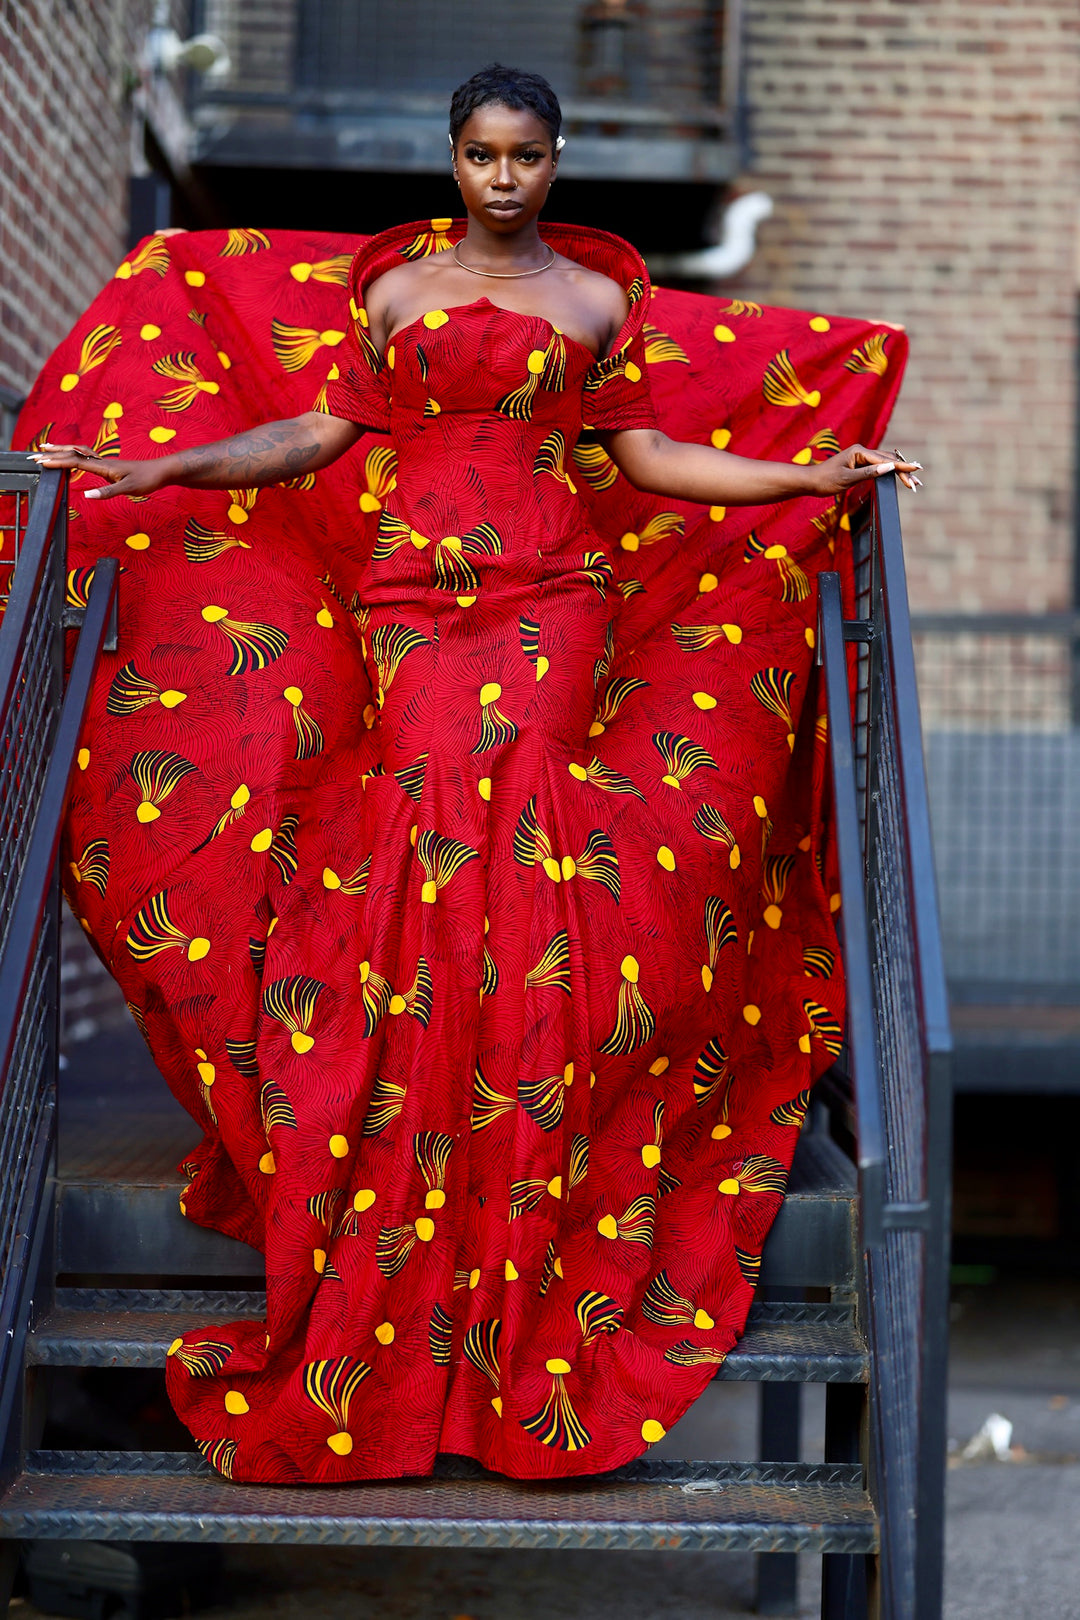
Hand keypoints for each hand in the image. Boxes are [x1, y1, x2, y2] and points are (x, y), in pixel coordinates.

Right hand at [29, 444, 170, 500]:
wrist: (163, 471)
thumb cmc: (148, 479)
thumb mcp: (129, 488)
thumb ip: (108, 492)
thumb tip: (88, 495)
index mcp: (104, 466)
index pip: (75, 462)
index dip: (57, 462)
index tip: (41, 462)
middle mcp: (102, 462)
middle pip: (73, 454)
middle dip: (54, 453)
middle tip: (35, 454)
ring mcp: (106, 463)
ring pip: (79, 453)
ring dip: (62, 451)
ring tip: (47, 450)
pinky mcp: (110, 466)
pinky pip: (87, 457)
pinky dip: (74, 455)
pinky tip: (72, 458)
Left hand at [809, 444, 921, 496]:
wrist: (811, 482)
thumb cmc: (825, 480)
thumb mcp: (847, 479)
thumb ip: (868, 473)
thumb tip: (888, 468)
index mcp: (859, 451)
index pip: (885, 459)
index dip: (902, 466)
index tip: (916, 469)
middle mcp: (862, 451)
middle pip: (889, 459)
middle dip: (904, 471)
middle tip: (918, 482)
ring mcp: (862, 457)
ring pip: (886, 462)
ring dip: (899, 472)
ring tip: (913, 482)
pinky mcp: (861, 464)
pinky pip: (879, 467)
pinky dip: (890, 472)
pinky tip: (900, 477)